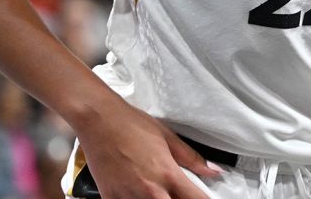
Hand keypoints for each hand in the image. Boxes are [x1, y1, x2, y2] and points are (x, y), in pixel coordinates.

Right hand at [79, 99, 220, 198]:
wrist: (97, 119)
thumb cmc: (130, 123)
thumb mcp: (167, 137)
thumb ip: (191, 158)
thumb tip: (213, 170)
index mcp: (168, 174)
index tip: (203, 198)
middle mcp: (150, 190)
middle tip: (177, 194)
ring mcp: (129, 196)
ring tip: (157, 192)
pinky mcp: (110, 198)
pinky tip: (137, 194)